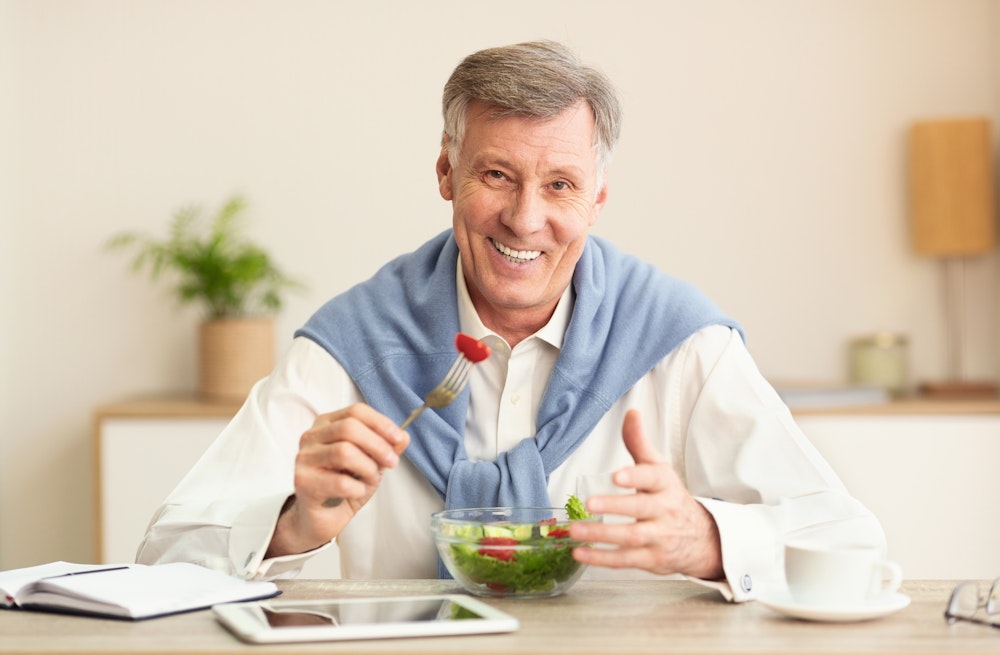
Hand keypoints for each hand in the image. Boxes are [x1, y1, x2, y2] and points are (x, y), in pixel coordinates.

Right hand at [266, 404, 408, 557]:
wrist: (321, 518)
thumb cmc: (344, 486)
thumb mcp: (371, 463)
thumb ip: (387, 448)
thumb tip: (404, 436)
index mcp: (327, 424)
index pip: (356, 411)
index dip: (381, 423)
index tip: (398, 438)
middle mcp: (311, 437)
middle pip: (349, 428)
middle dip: (378, 445)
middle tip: (392, 462)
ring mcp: (304, 458)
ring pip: (344, 452)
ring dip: (368, 468)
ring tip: (371, 479)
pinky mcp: (302, 482)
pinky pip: (339, 482)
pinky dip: (357, 488)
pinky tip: (356, 492)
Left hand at [569, 409, 723, 579]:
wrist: (700, 537)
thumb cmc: (669, 497)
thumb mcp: (658, 468)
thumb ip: (639, 443)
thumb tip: (631, 413)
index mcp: (665, 484)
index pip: (652, 478)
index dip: (635, 476)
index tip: (616, 475)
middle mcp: (665, 511)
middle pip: (641, 509)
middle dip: (615, 506)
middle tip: (589, 503)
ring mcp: (659, 537)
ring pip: (632, 537)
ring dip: (602, 535)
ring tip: (574, 531)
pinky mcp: (652, 559)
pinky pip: (626, 560)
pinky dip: (602, 558)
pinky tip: (580, 553)